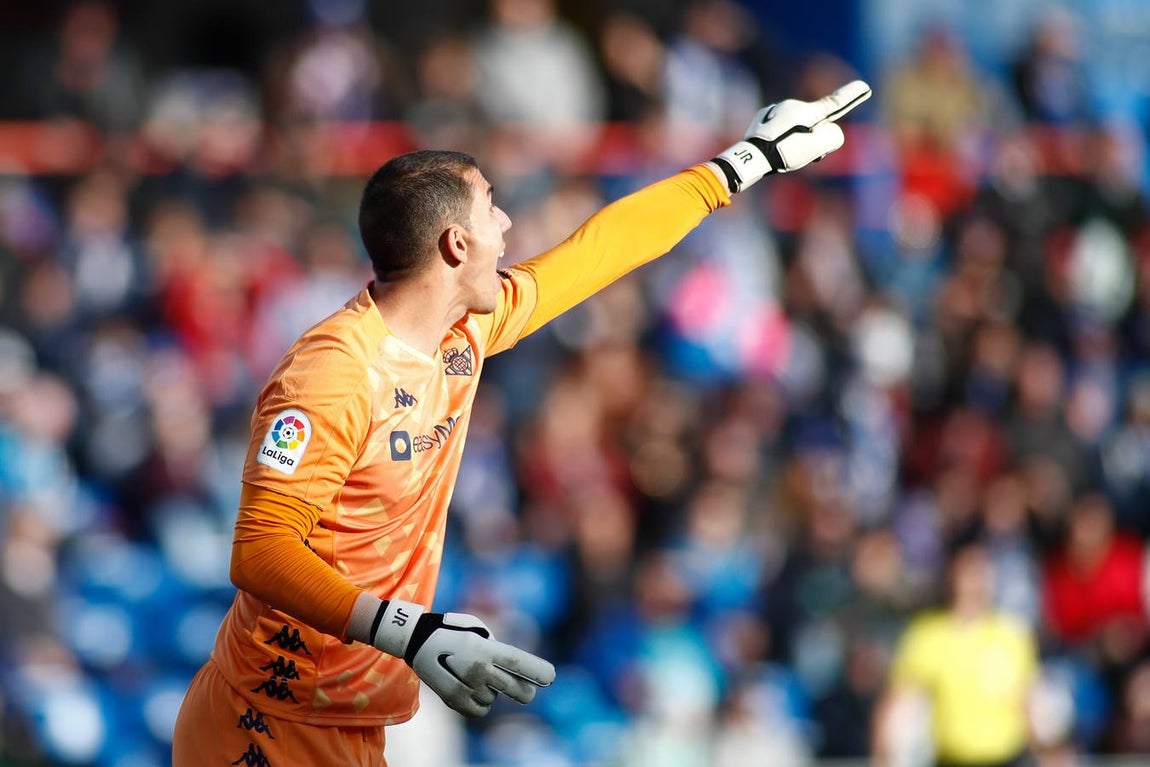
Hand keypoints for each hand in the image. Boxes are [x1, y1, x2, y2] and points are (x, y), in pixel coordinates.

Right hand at [370, 600, 554, 717]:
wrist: (415, 639)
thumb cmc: (451, 630)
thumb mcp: (476, 628)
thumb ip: (497, 646)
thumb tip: (514, 667)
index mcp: (486, 648)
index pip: (518, 662)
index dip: (537, 671)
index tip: (551, 677)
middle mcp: (478, 668)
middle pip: (513, 688)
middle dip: (524, 691)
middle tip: (528, 691)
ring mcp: (465, 685)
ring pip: (494, 699)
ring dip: (491, 691)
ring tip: (473, 676)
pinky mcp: (453, 700)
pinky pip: (479, 710)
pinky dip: (479, 704)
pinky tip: (470, 690)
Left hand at [711, 79, 871, 192]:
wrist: (749, 158)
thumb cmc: (781, 154)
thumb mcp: (814, 149)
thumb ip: (832, 137)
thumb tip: (831, 131)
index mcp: (806, 112)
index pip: (834, 104)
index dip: (851, 97)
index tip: (864, 86)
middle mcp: (792, 105)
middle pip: (813, 121)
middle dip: (813, 136)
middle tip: (801, 155)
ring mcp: (776, 110)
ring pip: (796, 124)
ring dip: (796, 138)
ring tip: (782, 154)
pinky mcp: (764, 117)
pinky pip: (781, 125)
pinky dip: (782, 136)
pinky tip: (772, 148)